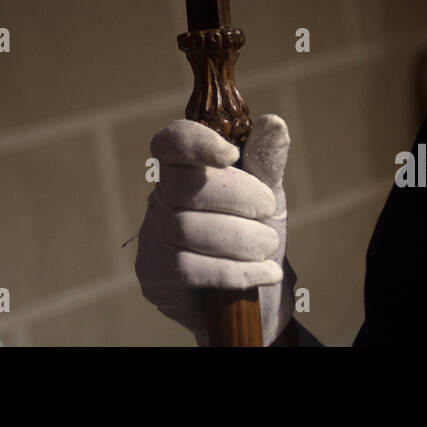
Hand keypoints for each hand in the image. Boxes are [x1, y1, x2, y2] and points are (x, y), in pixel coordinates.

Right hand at [135, 114, 294, 344]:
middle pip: (182, 185)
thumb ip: (266, 164)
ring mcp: (152, 237)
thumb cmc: (255, 240)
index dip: (195, 142)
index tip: (231, 154)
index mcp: (184, 171)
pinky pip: (187, 268)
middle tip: (268, 210)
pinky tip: (264, 274)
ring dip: (240, 238)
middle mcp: (160, 199)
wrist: (257, 304)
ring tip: (268, 246)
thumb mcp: (268, 201)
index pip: (170, 143)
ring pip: (186, 228)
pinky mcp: (154, 274)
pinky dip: (234, 271)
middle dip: (235, 195)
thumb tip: (274, 122)